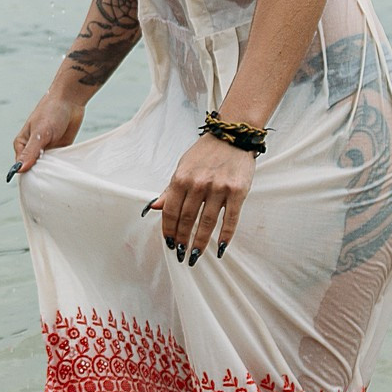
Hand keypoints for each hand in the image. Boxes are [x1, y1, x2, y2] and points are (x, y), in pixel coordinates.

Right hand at [8, 91, 85, 178]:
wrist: (70, 100)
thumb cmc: (51, 112)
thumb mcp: (40, 133)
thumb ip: (31, 152)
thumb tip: (19, 169)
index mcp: (22, 145)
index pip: (21, 166)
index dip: (29, 175)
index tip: (37, 183)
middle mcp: (32, 149)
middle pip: (34, 169)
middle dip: (41, 175)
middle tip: (50, 182)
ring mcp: (47, 150)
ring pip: (48, 168)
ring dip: (53, 171)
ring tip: (59, 176)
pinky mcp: (59, 150)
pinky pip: (59, 164)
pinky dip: (62, 167)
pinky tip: (67, 170)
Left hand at [147, 135, 253, 264]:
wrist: (232, 136)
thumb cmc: (205, 153)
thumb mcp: (182, 167)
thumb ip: (169, 189)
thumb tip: (153, 207)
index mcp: (181, 178)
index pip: (170, 211)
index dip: (168, 230)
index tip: (168, 242)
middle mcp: (198, 184)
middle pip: (186, 220)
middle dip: (182, 240)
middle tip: (180, 254)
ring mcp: (219, 188)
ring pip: (206, 223)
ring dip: (199, 242)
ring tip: (194, 255)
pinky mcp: (238, 192)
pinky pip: (230, 219)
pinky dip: (225, 235)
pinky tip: (221, 247)